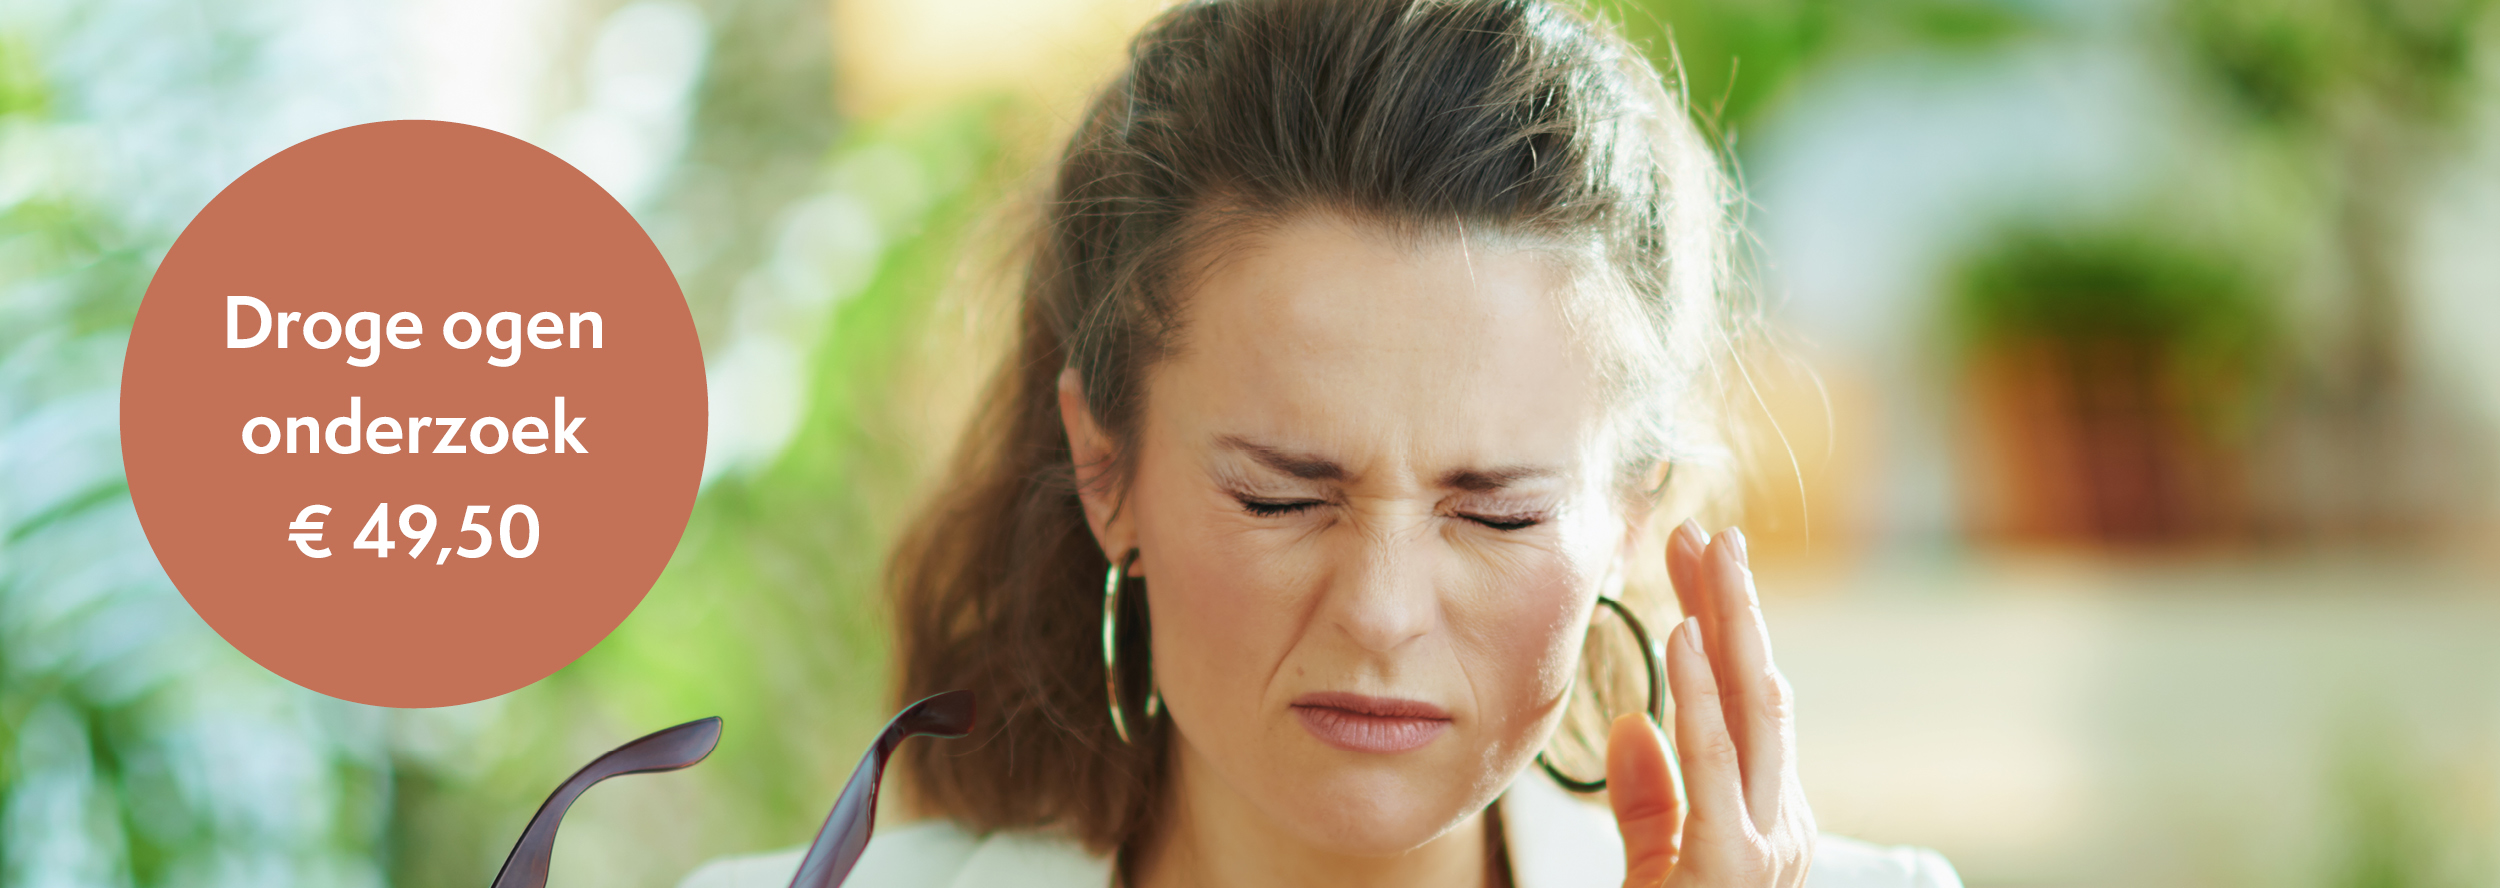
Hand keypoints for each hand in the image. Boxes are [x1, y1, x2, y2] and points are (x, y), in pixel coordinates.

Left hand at [1609, 522, 1814, 887]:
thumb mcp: (1653, 869)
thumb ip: (1650, 804)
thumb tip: (1629, 725)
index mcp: (1765, 821)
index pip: (1743, 701)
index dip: (1721, 624)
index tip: (1689, 557)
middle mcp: (1781, 828)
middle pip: (1758, 691)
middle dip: (1735, 605)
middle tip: (1706, 529)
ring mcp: (1768, 848)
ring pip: (1754, 712)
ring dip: (1730, 625)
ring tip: (1706, 554)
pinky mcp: (1734, 868)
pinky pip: (1717, 766)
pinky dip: (1699, 695)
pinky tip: (1682, 635)